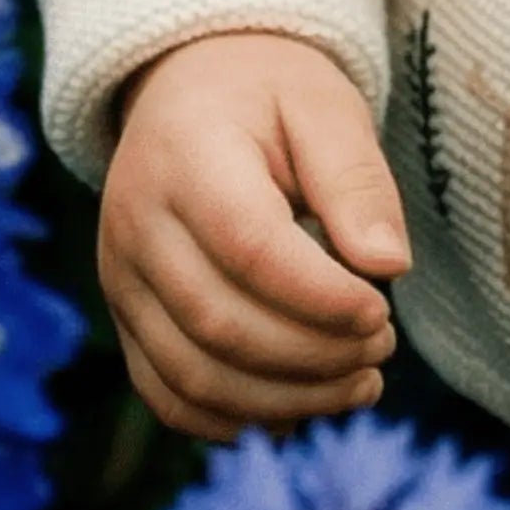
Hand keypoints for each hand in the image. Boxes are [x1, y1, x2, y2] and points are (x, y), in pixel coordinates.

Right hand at [99, 30, 412, 441]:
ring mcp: (120, 276)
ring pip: (192, 373)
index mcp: (186, 156)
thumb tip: (389, 265)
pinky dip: (230, 420)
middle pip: (219, 323)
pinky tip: (295, 412)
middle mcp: (137, 223)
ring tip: (358, 386)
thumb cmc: (268, 94)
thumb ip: (356, 179)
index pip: (249, 248)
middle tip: (382, 351)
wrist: (189, 89)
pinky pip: (165, 392)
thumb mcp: (324, 106)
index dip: (320, 297)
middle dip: (312, 356)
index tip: (382, 312)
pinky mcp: (125, 315)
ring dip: (282, 400)